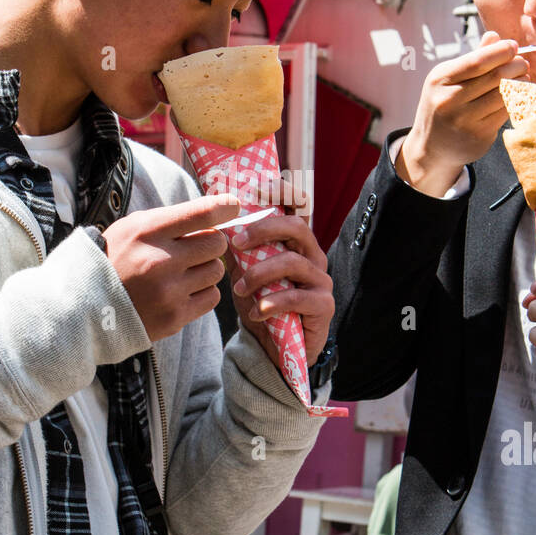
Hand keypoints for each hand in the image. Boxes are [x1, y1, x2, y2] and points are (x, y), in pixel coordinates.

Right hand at [101, 194, 238, 341]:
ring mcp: (168, 292)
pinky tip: (183, 291)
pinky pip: (212, 297)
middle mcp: (160, 261)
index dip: (224, 206)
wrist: (86, 307)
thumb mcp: (132, 228)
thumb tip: (216, 211)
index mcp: (147, 232)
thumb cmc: (115, 259)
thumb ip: (171, 220)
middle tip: (195, 248)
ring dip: (206, 269)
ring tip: (183, 272)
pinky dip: (203, 292)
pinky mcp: (175, 317)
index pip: (201, 213)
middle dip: (210, 243)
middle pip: (217, 243)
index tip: (233, 205)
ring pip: (217, 271)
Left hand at [226, 199, 333, 369]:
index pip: (297, 206)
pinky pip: (298, 298)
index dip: (283, 192)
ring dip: (260, 273)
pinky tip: (256, 312)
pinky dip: (272, 303)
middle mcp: (313, 255)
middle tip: (236, 243)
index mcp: (296, 242)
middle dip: (263, 229)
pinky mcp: (323, 306)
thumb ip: (237, 247)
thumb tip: (212, 219)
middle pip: (296, 227)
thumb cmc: (261, 302)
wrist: (275, 346)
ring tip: (239, 289)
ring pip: (293, 262)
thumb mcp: (244, 270)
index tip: (256, 189)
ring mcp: (321, 279)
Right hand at [398, 30, 529, 196]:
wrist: (431, 148)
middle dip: (515, 66)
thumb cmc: (442, 106)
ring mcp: (464, 120)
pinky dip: (517, 101)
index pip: (477, 61)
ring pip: (503, 95)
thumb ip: (471, 59)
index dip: (500, 52)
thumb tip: (494, 36)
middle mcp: (449, 100)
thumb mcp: (448, 80)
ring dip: (521, 83)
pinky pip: (505, 112)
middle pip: (494, 77)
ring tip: (523, 78)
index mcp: (440, 80)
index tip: (513, 46)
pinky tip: (519, 95)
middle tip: (523, 63)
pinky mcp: (478, 136)